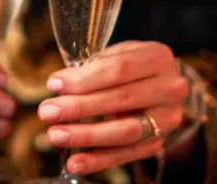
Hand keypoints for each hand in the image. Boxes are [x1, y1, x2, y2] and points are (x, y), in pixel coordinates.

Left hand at [38, 41, 187, 174]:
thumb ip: (93, 66)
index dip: (84, 79)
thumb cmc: (131, 67)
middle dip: (79, 107)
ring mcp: (168, 118)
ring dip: (86, 136)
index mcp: (156, 57)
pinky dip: (98, 161)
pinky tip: (74, 162)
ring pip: (125, 131)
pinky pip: (126, 155)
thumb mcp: (117, 54)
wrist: (161, 86)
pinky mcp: (159, 143)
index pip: (118, 69)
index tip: (53, 85)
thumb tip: (58, 85)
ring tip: (55, 135)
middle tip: (47, 112)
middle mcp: (169, 88)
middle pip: (120, 99)